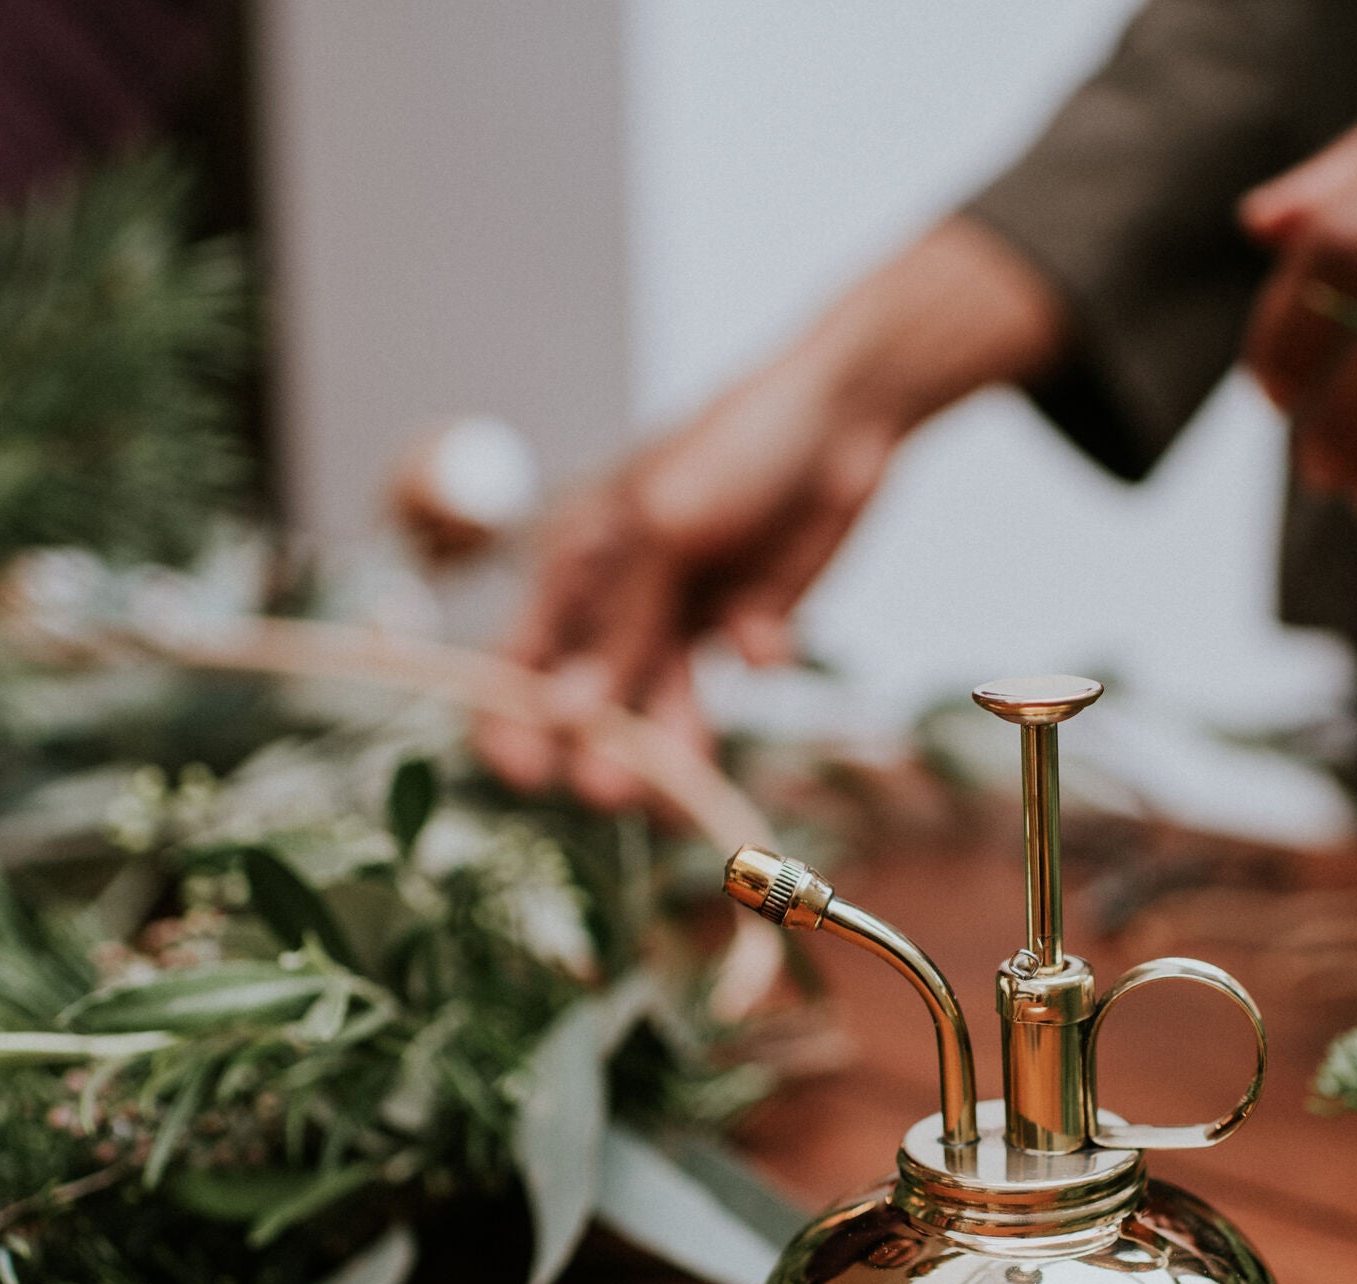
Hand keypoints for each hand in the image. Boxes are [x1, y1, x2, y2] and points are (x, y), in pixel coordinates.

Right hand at [483, 218, 1063, 809]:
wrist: (844, 416)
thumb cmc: (732, 446)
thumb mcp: (663, 526)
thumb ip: (620, 622)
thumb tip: (564, 711)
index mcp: (574, 563)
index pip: (519, 657)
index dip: (512, 719)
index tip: (523, 772)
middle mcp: (622, 598)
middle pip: (596, 698)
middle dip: (603, 748)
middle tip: (613, 795)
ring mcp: (685, 612)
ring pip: (668, 699)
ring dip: (674, 737)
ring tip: (687, 782)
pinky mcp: (747, 620)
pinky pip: (741, 661)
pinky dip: (753, 652)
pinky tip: (765, 636)